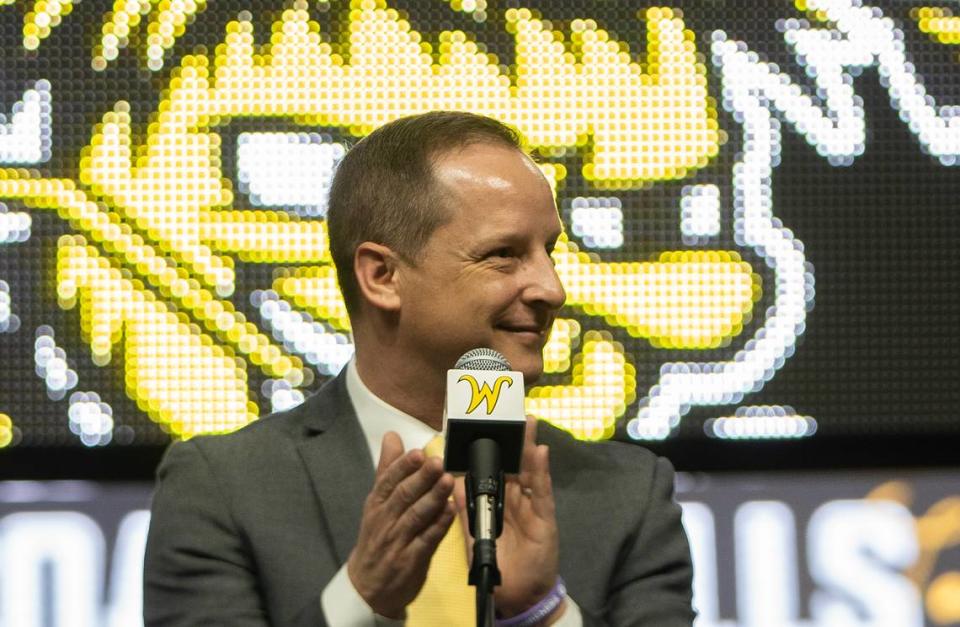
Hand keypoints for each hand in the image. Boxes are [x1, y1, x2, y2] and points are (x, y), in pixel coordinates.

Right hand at [347, 432, 455, 617]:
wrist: (366, 586)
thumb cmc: (376, 538)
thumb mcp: (376, 502)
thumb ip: (388, 469)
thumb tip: (392, 437)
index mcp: (377, 504)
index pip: (388, 481)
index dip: (403, 467)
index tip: (418, 453)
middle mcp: (385, 520)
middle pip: (403, 496)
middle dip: (421, 478)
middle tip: (437, 462)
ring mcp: (398, 541)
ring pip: (415, 516)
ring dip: (433, 498)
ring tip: (447, 481)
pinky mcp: (411, 560)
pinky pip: (426, 540)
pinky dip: (439, 525)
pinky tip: (450, 511)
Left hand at [455, 416, 562, 619]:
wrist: (516, 594)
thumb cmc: (496, 562)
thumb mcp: (474, 532)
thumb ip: (464, 507)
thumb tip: (450, 481)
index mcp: (497, 498)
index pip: (493, 466)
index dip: (490, 445)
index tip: (484, 421)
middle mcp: (515, 497)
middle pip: (513, 462)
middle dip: (513, 437)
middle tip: (510, 409)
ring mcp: (531, 505)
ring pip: (529, 470)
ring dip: (529, 446)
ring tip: (527, 421)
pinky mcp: (544, 517)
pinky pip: (541, 491)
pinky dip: (541, 472)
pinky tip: (540, 452)